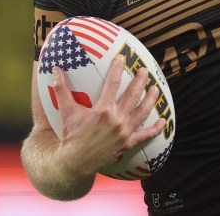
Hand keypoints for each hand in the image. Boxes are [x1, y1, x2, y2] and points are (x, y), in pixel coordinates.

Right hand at [52, 54, 165, 177]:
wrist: (75, 162)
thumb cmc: (71, 135)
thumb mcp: (66, 112)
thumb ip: (61, 90)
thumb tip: (55, 69)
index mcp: (103, 110)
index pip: (113, 83)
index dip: (117, 68)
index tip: (122, 58)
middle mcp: (117, 119)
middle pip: (133, 95)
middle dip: (140, 81)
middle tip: (144, 70)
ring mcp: (125, 132)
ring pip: (143, 112)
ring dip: (151, 99)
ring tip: (156, 89)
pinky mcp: (128, 143)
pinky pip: (145, 136)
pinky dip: (156, 129)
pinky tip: (164, 121)